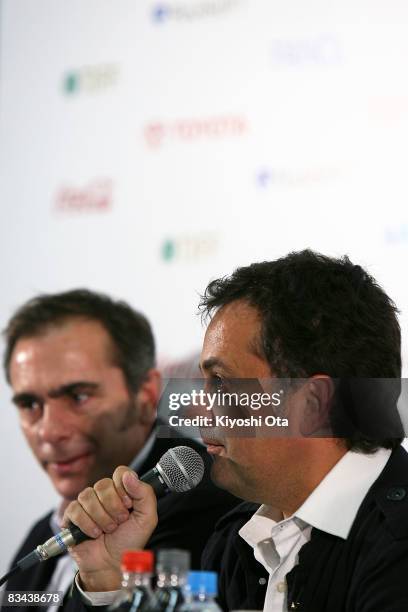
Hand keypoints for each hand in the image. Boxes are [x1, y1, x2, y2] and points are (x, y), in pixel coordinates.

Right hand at [62, 466, 157, 590]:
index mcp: (121, 491)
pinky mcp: (72, 516)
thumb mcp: (147, 518)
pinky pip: (75, 509)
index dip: (123, 488)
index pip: (120, 472)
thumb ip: (145, 494)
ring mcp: (87, 504)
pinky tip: (94, 533)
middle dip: (113, 507)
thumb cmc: (129, 541)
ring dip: (101, 517)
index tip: (129, 505)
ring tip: (107, 530)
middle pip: (103, 484)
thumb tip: (129, 475)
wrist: (112, 564)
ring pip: (88, 495)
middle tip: (119, 522)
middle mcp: (103, 495)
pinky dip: (87, 524)